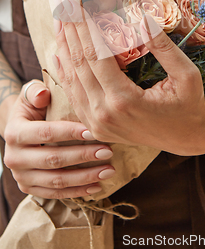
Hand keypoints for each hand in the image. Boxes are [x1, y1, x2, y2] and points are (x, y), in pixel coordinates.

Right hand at [4, 81, 114, 198]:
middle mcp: (14, 158)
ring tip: (108, 170)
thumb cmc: (32, 108)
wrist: (20, 129)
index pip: (45, 133)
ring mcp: (21, 177)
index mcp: (14, 132)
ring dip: (85, 177)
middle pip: (53, 159)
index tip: (93, 131)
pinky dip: (78, 191)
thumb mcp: (30, 94)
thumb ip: (35, 91)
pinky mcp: (30, 189)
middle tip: (108, 151)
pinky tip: (97, 186)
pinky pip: (56, 194)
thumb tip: (43, 94)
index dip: (70, 133)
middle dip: (83, 156)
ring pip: (56, 180)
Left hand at [54, 0, 204, 154]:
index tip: (81, 4)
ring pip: (72, 79)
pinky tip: (59, 52)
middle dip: (72, 31)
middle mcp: (104, 113)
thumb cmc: (190, 105)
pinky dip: (64, 71)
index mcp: (124, 101)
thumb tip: (143, 16)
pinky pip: (74, 95)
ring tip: (60, 21)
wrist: (187, 140)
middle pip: (80, 64)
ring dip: (64, 47)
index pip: (97, 56)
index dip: (87, 27)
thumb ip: (164, 47)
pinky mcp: (95, 126)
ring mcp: (96, 122)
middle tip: (66, 4)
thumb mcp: (186, 75)